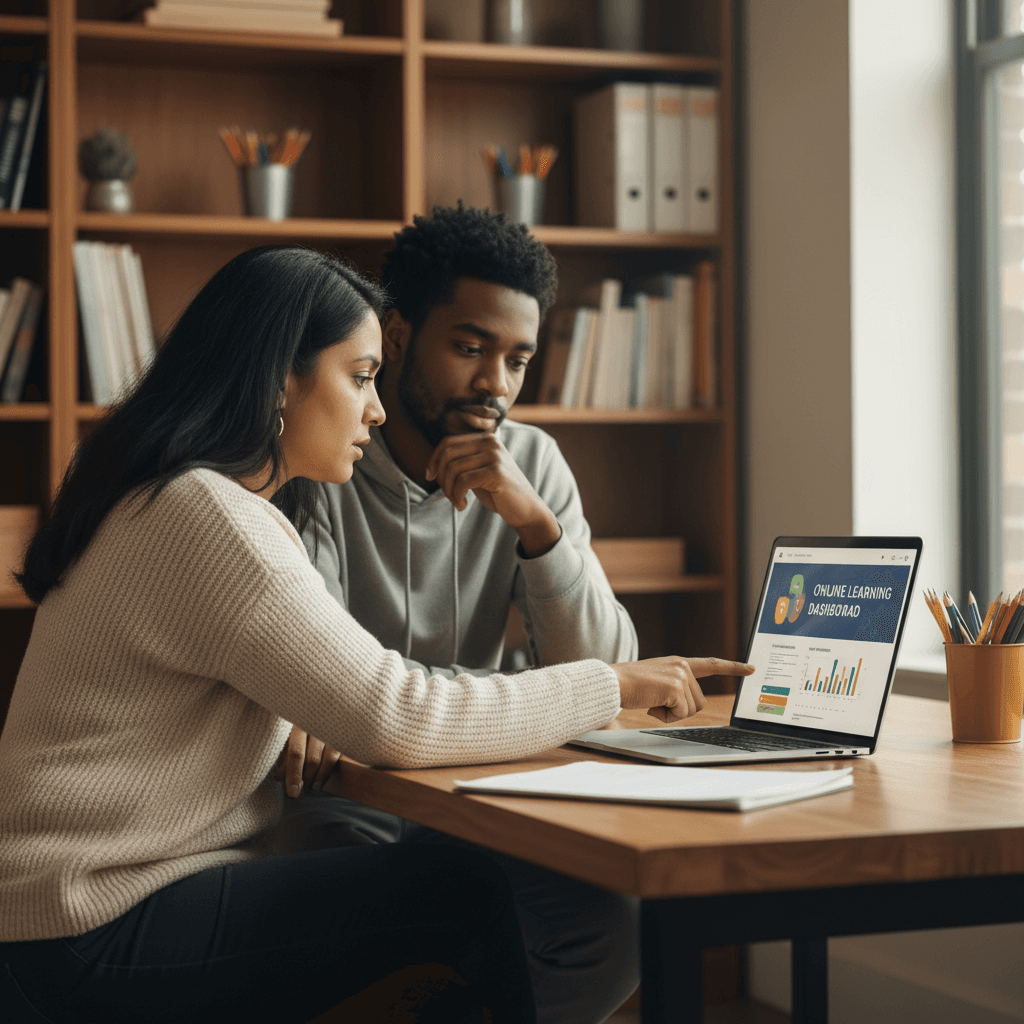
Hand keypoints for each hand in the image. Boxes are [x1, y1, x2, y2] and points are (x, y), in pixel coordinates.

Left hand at [274, 725, 341, 798]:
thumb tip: (279, 777)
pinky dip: (326, 773)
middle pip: (311, 759)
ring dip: (316, 778)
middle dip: (305, 780)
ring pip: (324, 760)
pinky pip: (335, 757)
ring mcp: (329, 728)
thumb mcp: (292, 738)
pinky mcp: (341, 734)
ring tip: (310, 788)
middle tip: (299, 794)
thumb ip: (287, 756)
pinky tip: (320, 783)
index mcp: (298, 723)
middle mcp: (315, 724)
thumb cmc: (304, 725)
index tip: (292, 792)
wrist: (329, 709)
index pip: (295, 752)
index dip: (293, 774)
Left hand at [425, 432, 560, 555]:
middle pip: (447, 454)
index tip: (430, 477)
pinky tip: (463, 505)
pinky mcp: (496, 471)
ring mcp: (494, 455)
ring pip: (453, 469)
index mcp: (484, 439)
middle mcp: (490, 442)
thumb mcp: (477, 472)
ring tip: (457, 502)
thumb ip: (461, 462)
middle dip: (440, 477)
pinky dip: (457, 496)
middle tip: (448, 495)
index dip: (433, 459)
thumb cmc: (499, 492)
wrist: (526, 509)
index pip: (447, 442)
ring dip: (449, 490)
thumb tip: (432, 464)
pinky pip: (463, 481)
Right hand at [611, 657, 755, 723]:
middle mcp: (682, 666)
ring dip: (671, 714)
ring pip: (690, 710)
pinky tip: (650, 705)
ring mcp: (680, 675)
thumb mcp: (657, 682)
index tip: (751, 668)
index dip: (732, 667)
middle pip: (699, 703)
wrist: (613, 682)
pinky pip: (680, 714)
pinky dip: (664, 716)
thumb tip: (685, 705)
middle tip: (657, 703)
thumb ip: (674, 688)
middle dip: (679, 710)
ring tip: (651, 701)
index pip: (711, 664)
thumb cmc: (630, 686)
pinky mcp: (675, 687)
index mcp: (679, 663)